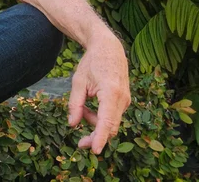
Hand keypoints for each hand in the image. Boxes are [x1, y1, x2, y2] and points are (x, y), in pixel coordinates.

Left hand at [68, 30, 130, 153]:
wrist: (109, 48)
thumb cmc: (92, 63)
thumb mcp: (78, 81)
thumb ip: (75, 104)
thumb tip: (72, 124)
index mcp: (111, 93)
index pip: (107, 121)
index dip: (100, 137)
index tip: (95, 150)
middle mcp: (122, 99)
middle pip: (110, 126)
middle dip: (96, 136)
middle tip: (80, 142)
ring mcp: (126, 100)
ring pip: (111, 122)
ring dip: (95, 122)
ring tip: (81, 107)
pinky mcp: (125, 100)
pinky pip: (112, 115)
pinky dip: (100, 116)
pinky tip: (89, 105)